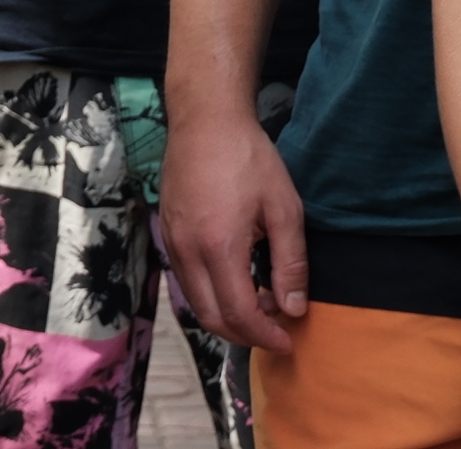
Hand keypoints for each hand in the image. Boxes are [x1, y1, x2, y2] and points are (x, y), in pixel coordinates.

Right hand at [159, 104, 305, 350]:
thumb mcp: (284, 210)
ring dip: (228, 315)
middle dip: (245, 334)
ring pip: (195, 301)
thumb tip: (293, 309)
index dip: (265, 335)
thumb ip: (291, 264)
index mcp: (219, 246)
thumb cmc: (250, 160)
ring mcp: (172, 241)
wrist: (204, 120)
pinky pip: (186, 279)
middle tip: (276, 329)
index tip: (289, 340)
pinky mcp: (167, 231)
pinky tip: (237, 279)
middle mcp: (187, 250)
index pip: (239, 313)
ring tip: (262, 302)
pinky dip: (211, 294)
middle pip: (210, 316)